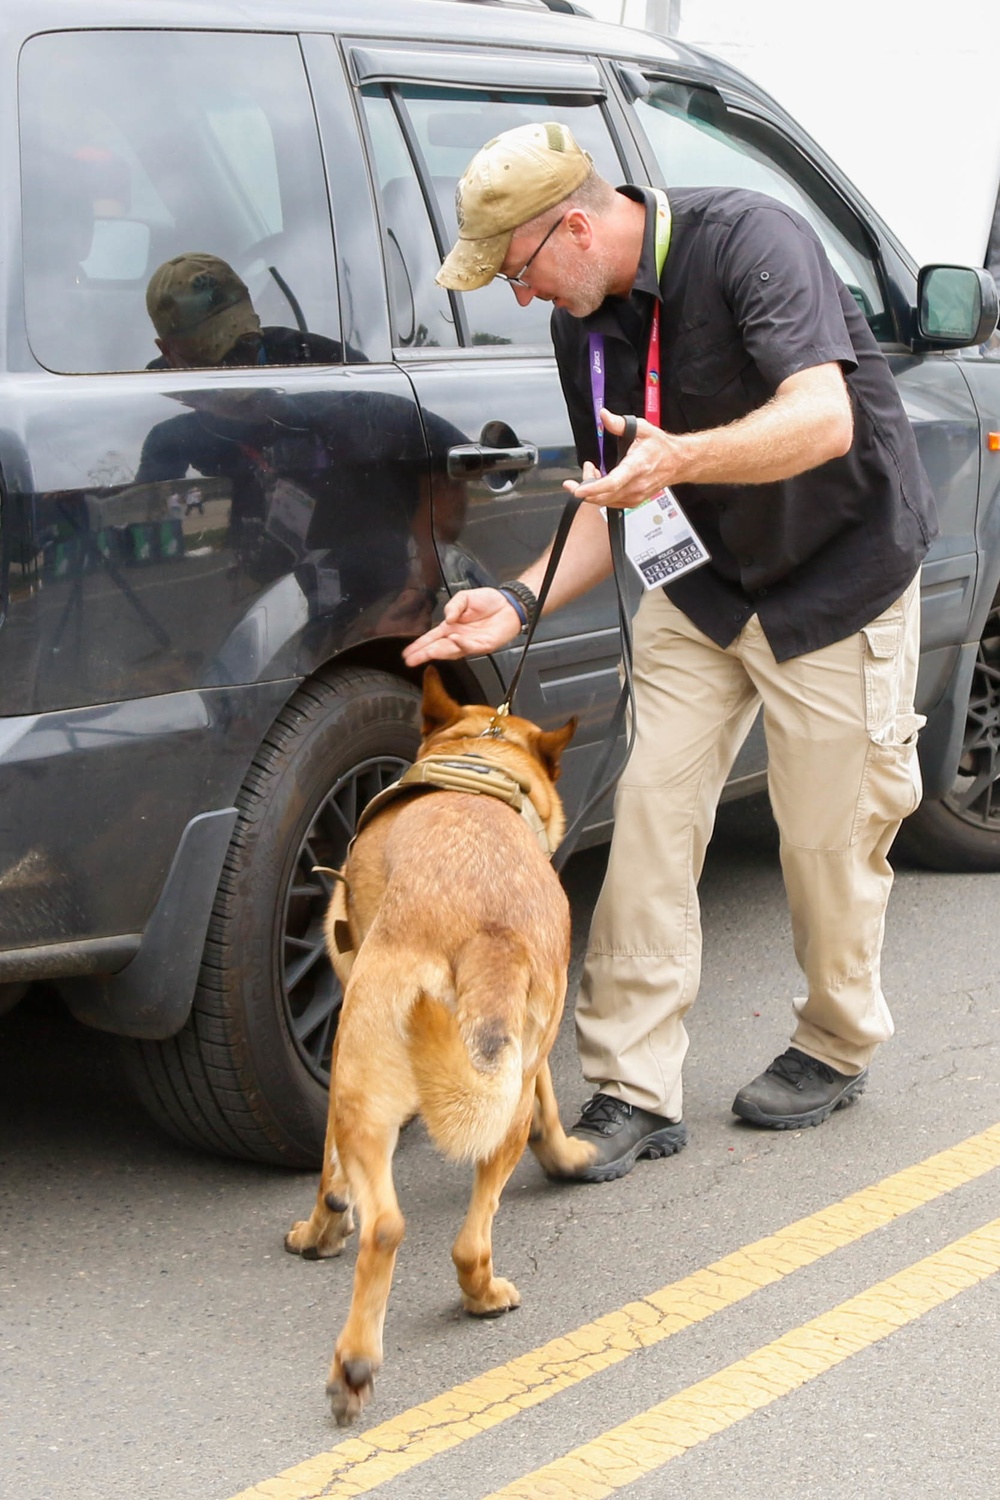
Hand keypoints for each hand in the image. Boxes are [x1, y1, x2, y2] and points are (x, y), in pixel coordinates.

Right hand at [402, 587, 520, 665]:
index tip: (407, 653)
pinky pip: (471, 646)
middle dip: (424, 654)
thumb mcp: (464, 598)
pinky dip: (462, 644)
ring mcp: (471, 643)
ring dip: (440, 652)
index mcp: (451, 627)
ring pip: (452, 650)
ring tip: (428, 653)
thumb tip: (447, 618)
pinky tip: (454, 639)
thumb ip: (453, 606)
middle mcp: (458, 638)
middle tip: (411, 660)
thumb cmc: (487, 602)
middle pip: (438, 648)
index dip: (419, 646)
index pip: (431, 638)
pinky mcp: (484, 645)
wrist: (509, 604)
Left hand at [562, 408, 688, 509]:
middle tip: (578, 476)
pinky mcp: (633, 501)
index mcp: (637, 466)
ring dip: (592, 490)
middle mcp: (636, 485)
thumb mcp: (642, 428)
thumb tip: (604, 416)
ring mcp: (635, 495)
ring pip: (605, 501)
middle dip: (584, 489)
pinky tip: (598, 482)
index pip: (613, 482)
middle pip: (604, 496)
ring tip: (591, 473)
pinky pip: (611, 503)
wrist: (678, 462)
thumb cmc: (661, 447)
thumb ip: (620, 423)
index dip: (593, 488)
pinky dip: (600, 494)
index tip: (578, 490)